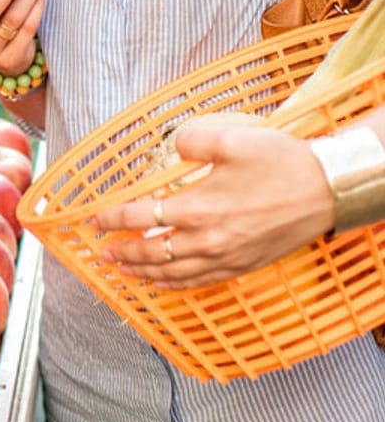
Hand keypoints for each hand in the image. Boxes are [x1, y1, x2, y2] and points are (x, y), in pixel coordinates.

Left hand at [93, 119, 334, 287]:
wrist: (327, 191)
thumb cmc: (281, 163)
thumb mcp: (230, 138)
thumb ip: (191, 139)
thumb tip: (173, 147)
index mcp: (199, 208)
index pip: (142, 217)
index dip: (114, 219)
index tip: (94, 220)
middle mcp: (208, 240)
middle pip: (152, 252)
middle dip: (122, 252)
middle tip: (100, 251)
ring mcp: (227, 257)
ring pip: (174, 272)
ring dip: (143, 272)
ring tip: (122, 270)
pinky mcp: (244, 265)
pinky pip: (200, 281)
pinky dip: (176, 283)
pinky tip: (164, 281)